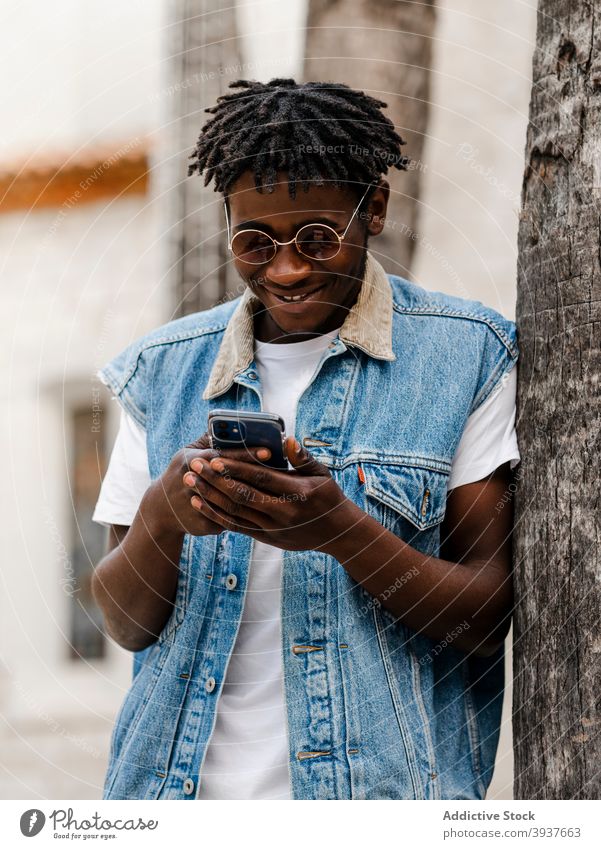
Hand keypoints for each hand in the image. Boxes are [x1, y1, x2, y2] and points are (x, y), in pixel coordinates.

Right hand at [142, 432, 271, 537]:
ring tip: (276, 492)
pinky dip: (245, 517)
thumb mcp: (189, 452)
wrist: (160, 509)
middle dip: (254, 476)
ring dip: (254, 497)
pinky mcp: (200, 523)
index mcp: (191, 460)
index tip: (269, 452)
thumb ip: (209, 439)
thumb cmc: (183, 472)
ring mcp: (195, 504)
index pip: (223, 455)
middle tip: (279, 473)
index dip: (247, 454)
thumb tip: (232, 424)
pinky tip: (264, 513)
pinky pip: (227, 521)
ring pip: (231, 502)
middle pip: (229, 479)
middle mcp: (192, 481)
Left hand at [183, 436, 361, 551]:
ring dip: (210, 497)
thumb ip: (302, 457)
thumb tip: (287, 439)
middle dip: (215, 480)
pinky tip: (200, 503)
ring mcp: (273, 529)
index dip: (236, 468)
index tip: (215, 457)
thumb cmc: (328, 496)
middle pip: (242, 496)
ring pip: (235, 513)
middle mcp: (283, 513)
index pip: (261, 478)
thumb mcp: (322, 474)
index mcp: (298, 493)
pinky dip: (216, 514)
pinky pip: (235, 526)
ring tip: (191, 482)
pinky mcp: (266, 538)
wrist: (336, 532)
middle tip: (194, 466)